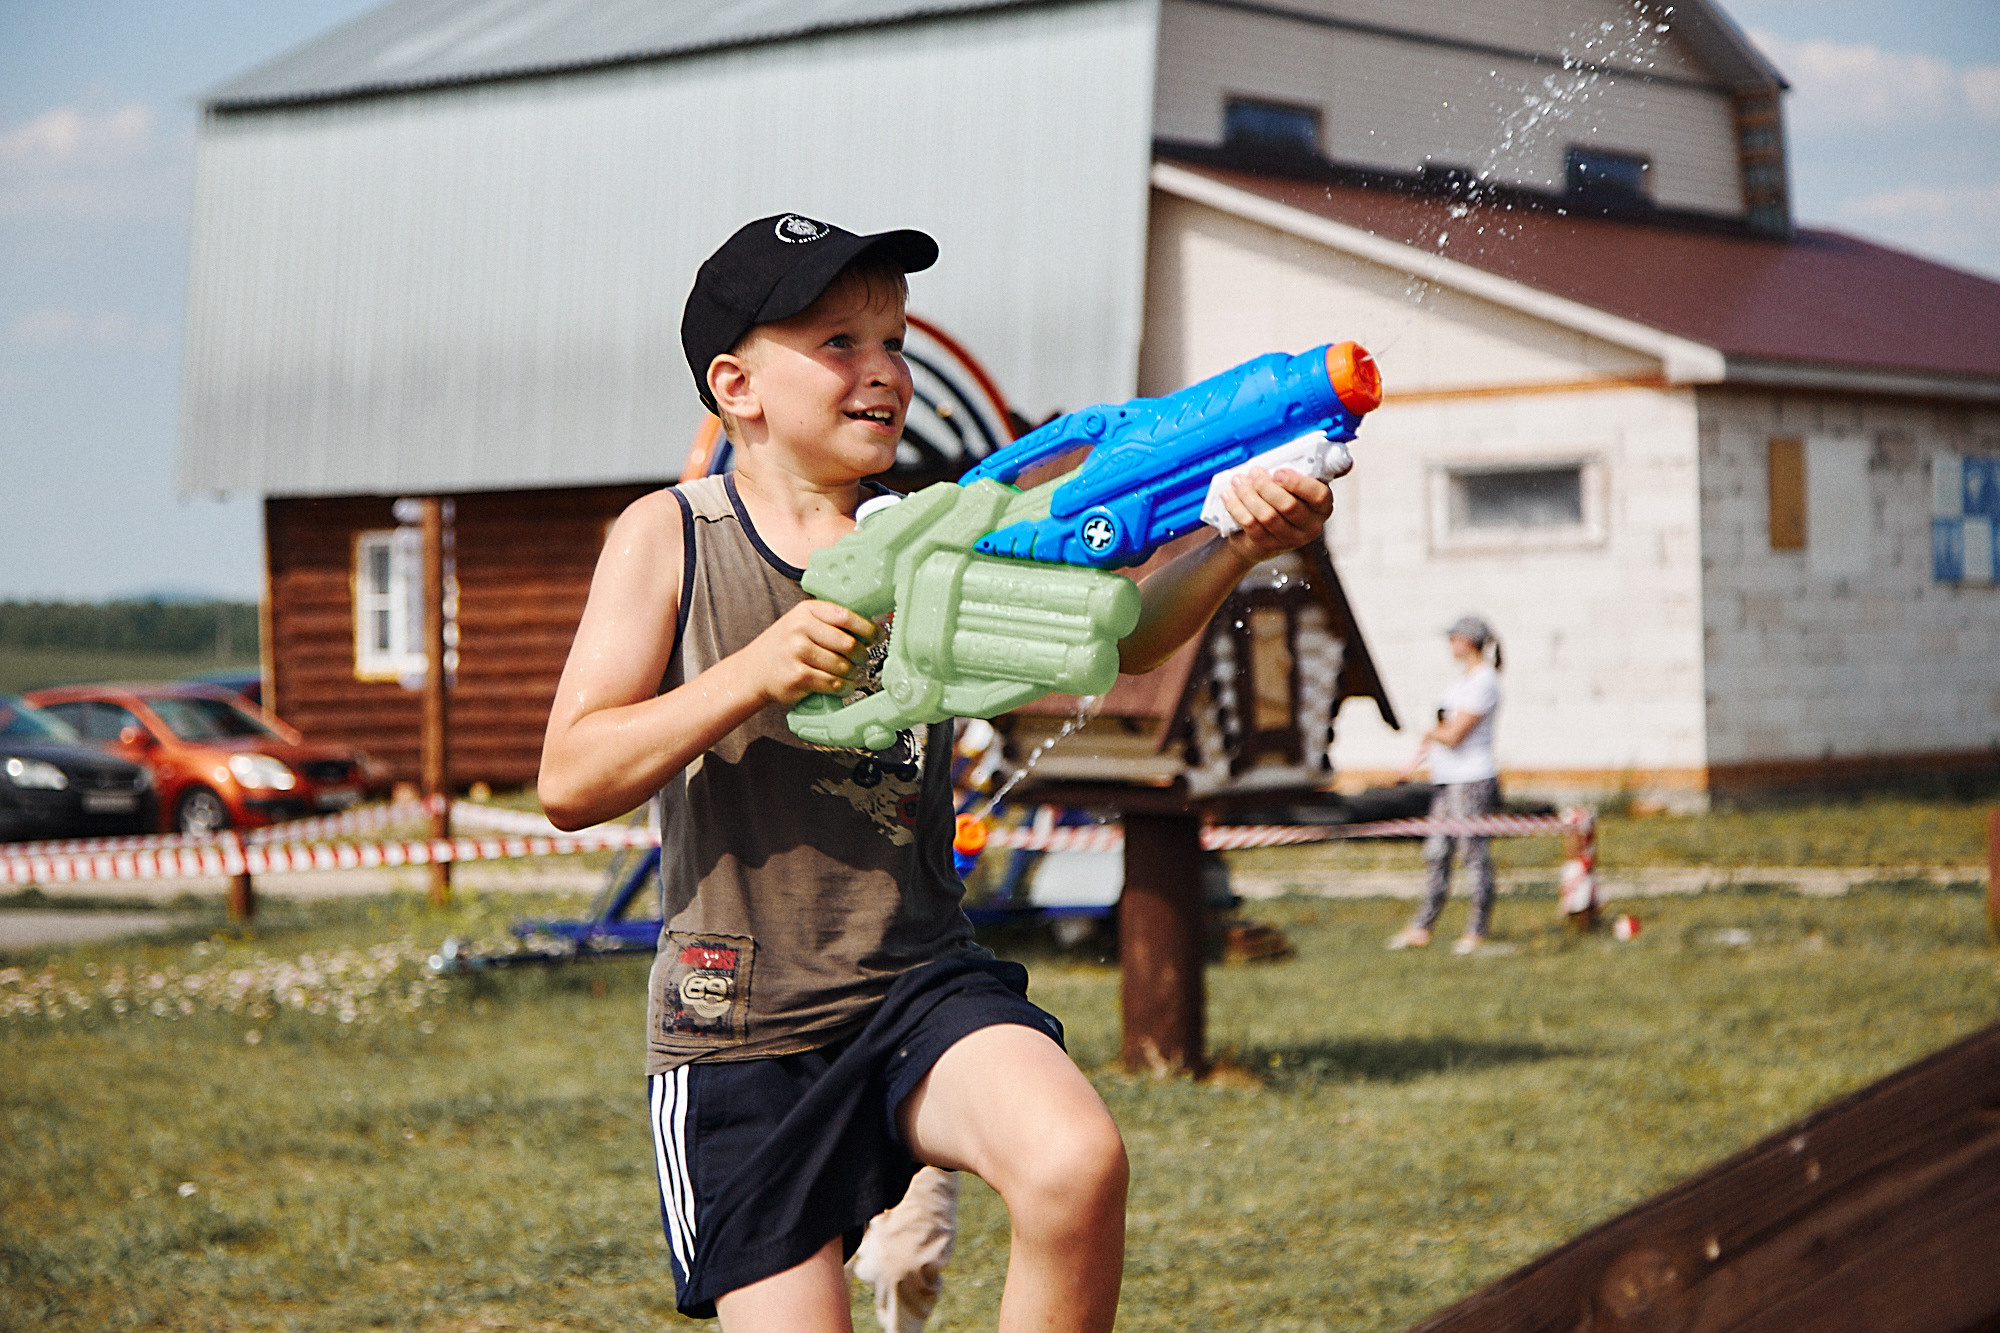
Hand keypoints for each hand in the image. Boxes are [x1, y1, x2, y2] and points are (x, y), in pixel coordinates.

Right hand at [739, 600, 875, 706]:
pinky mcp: (798, 676)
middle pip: (848, 644)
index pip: (845, 616)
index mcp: (806, 611)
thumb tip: (867, 632)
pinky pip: (832, 683)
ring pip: (842, 666)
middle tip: (860, 659)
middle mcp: (800, 629)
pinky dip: (843, 687)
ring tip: (849, 674)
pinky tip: (842, 685)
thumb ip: (828, 623)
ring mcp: (798, 653)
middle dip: (860, 655)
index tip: (876, 636)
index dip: (867, 628)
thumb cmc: (782, 647)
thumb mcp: (800, 623)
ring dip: (851, 673)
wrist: (753, 671)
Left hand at [1215, 466, 1333, 564]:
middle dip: (1266, 486)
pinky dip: (1237, 507)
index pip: (1318, 495)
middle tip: (1253, 472)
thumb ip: (1291, 474)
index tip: (1278, 472)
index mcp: (1322, 507)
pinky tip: (1229, 495)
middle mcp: (1311, 526)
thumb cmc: (1278, 502)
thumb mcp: (1291, 487)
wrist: (1258, 537)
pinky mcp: (1268, 546)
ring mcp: (1290, 540)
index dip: (1297, 483)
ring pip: (1267, 515)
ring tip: (1238, 481)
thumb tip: (1278, 455)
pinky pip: (1251, 525)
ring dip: (1248, 494)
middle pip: (1289, 506)